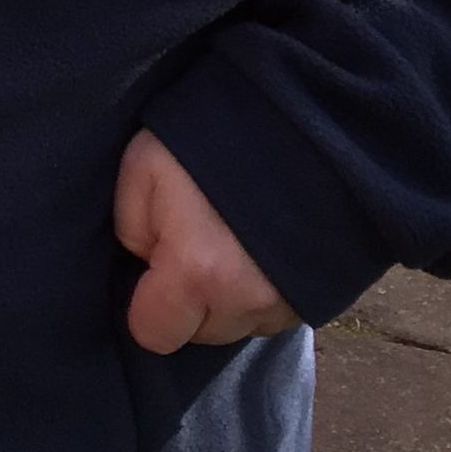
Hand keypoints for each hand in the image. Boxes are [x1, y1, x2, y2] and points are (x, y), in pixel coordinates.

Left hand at [114, 128, 296, 354]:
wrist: (304, 117)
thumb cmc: (213, 135)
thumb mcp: (144, 165)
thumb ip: (131, 227)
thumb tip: (148, 260)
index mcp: (198, 272)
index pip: (153, 334)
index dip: (144, 302)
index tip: (152, 268)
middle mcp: (248, 300)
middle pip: (199, 333)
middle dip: (188, 299)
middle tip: (194, 241)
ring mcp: (291, 302)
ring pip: (238, 326)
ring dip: (227, 297)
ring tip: (230, 240)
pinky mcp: (319, 295)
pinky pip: (274, 314)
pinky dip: (261, 290)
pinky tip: (258, 248)